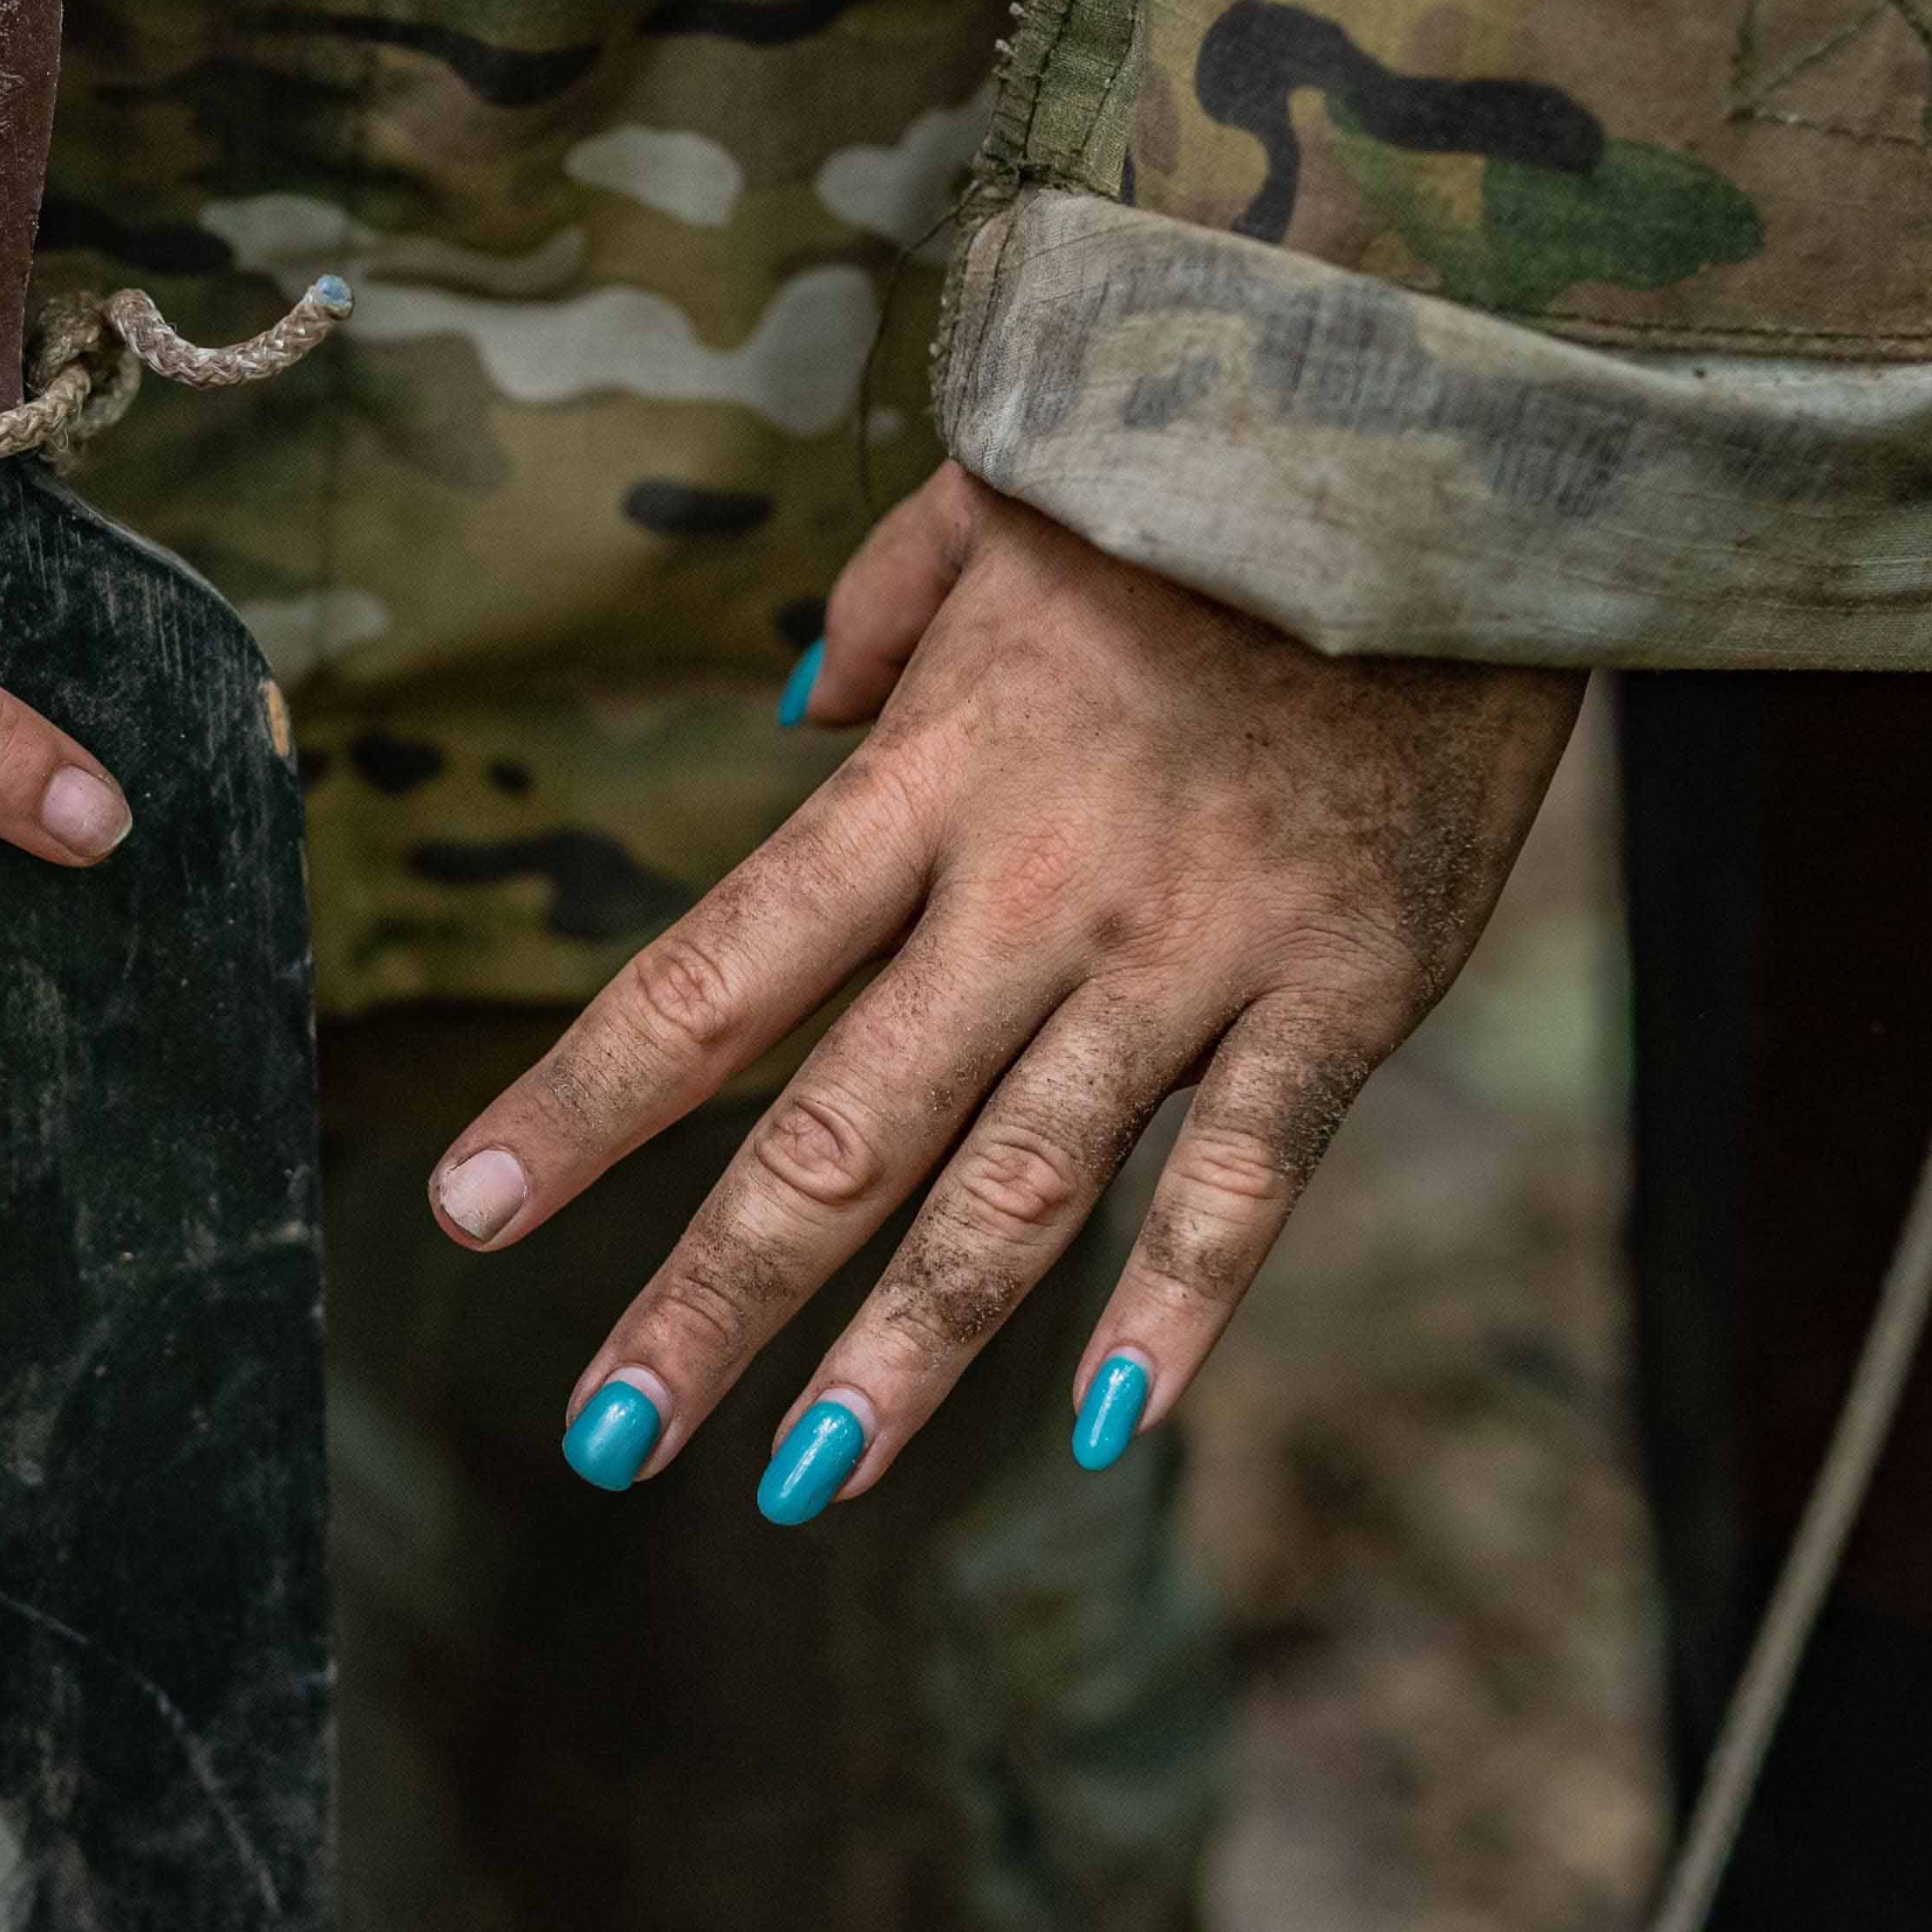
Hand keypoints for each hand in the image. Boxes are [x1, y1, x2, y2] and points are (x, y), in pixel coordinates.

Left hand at [427, 463, 1579, 1510]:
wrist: (1465, 444)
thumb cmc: (1212, 470)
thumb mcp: (1008, 497)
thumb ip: (885, 610)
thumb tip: (798, 711)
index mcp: (931, 775)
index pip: (712, 973)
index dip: (581, 1104)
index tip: (466, 1211)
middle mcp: (1036, 888)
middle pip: (835, 1132)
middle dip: (709, 1300)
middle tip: (603, 1436)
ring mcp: (1191, 954)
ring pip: (1018, 1194)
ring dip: (900, 1355)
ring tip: (800, 1486)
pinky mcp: (1344, 991)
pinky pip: (1248, 1184)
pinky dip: (1178, 1313)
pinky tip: (1101, 1431)